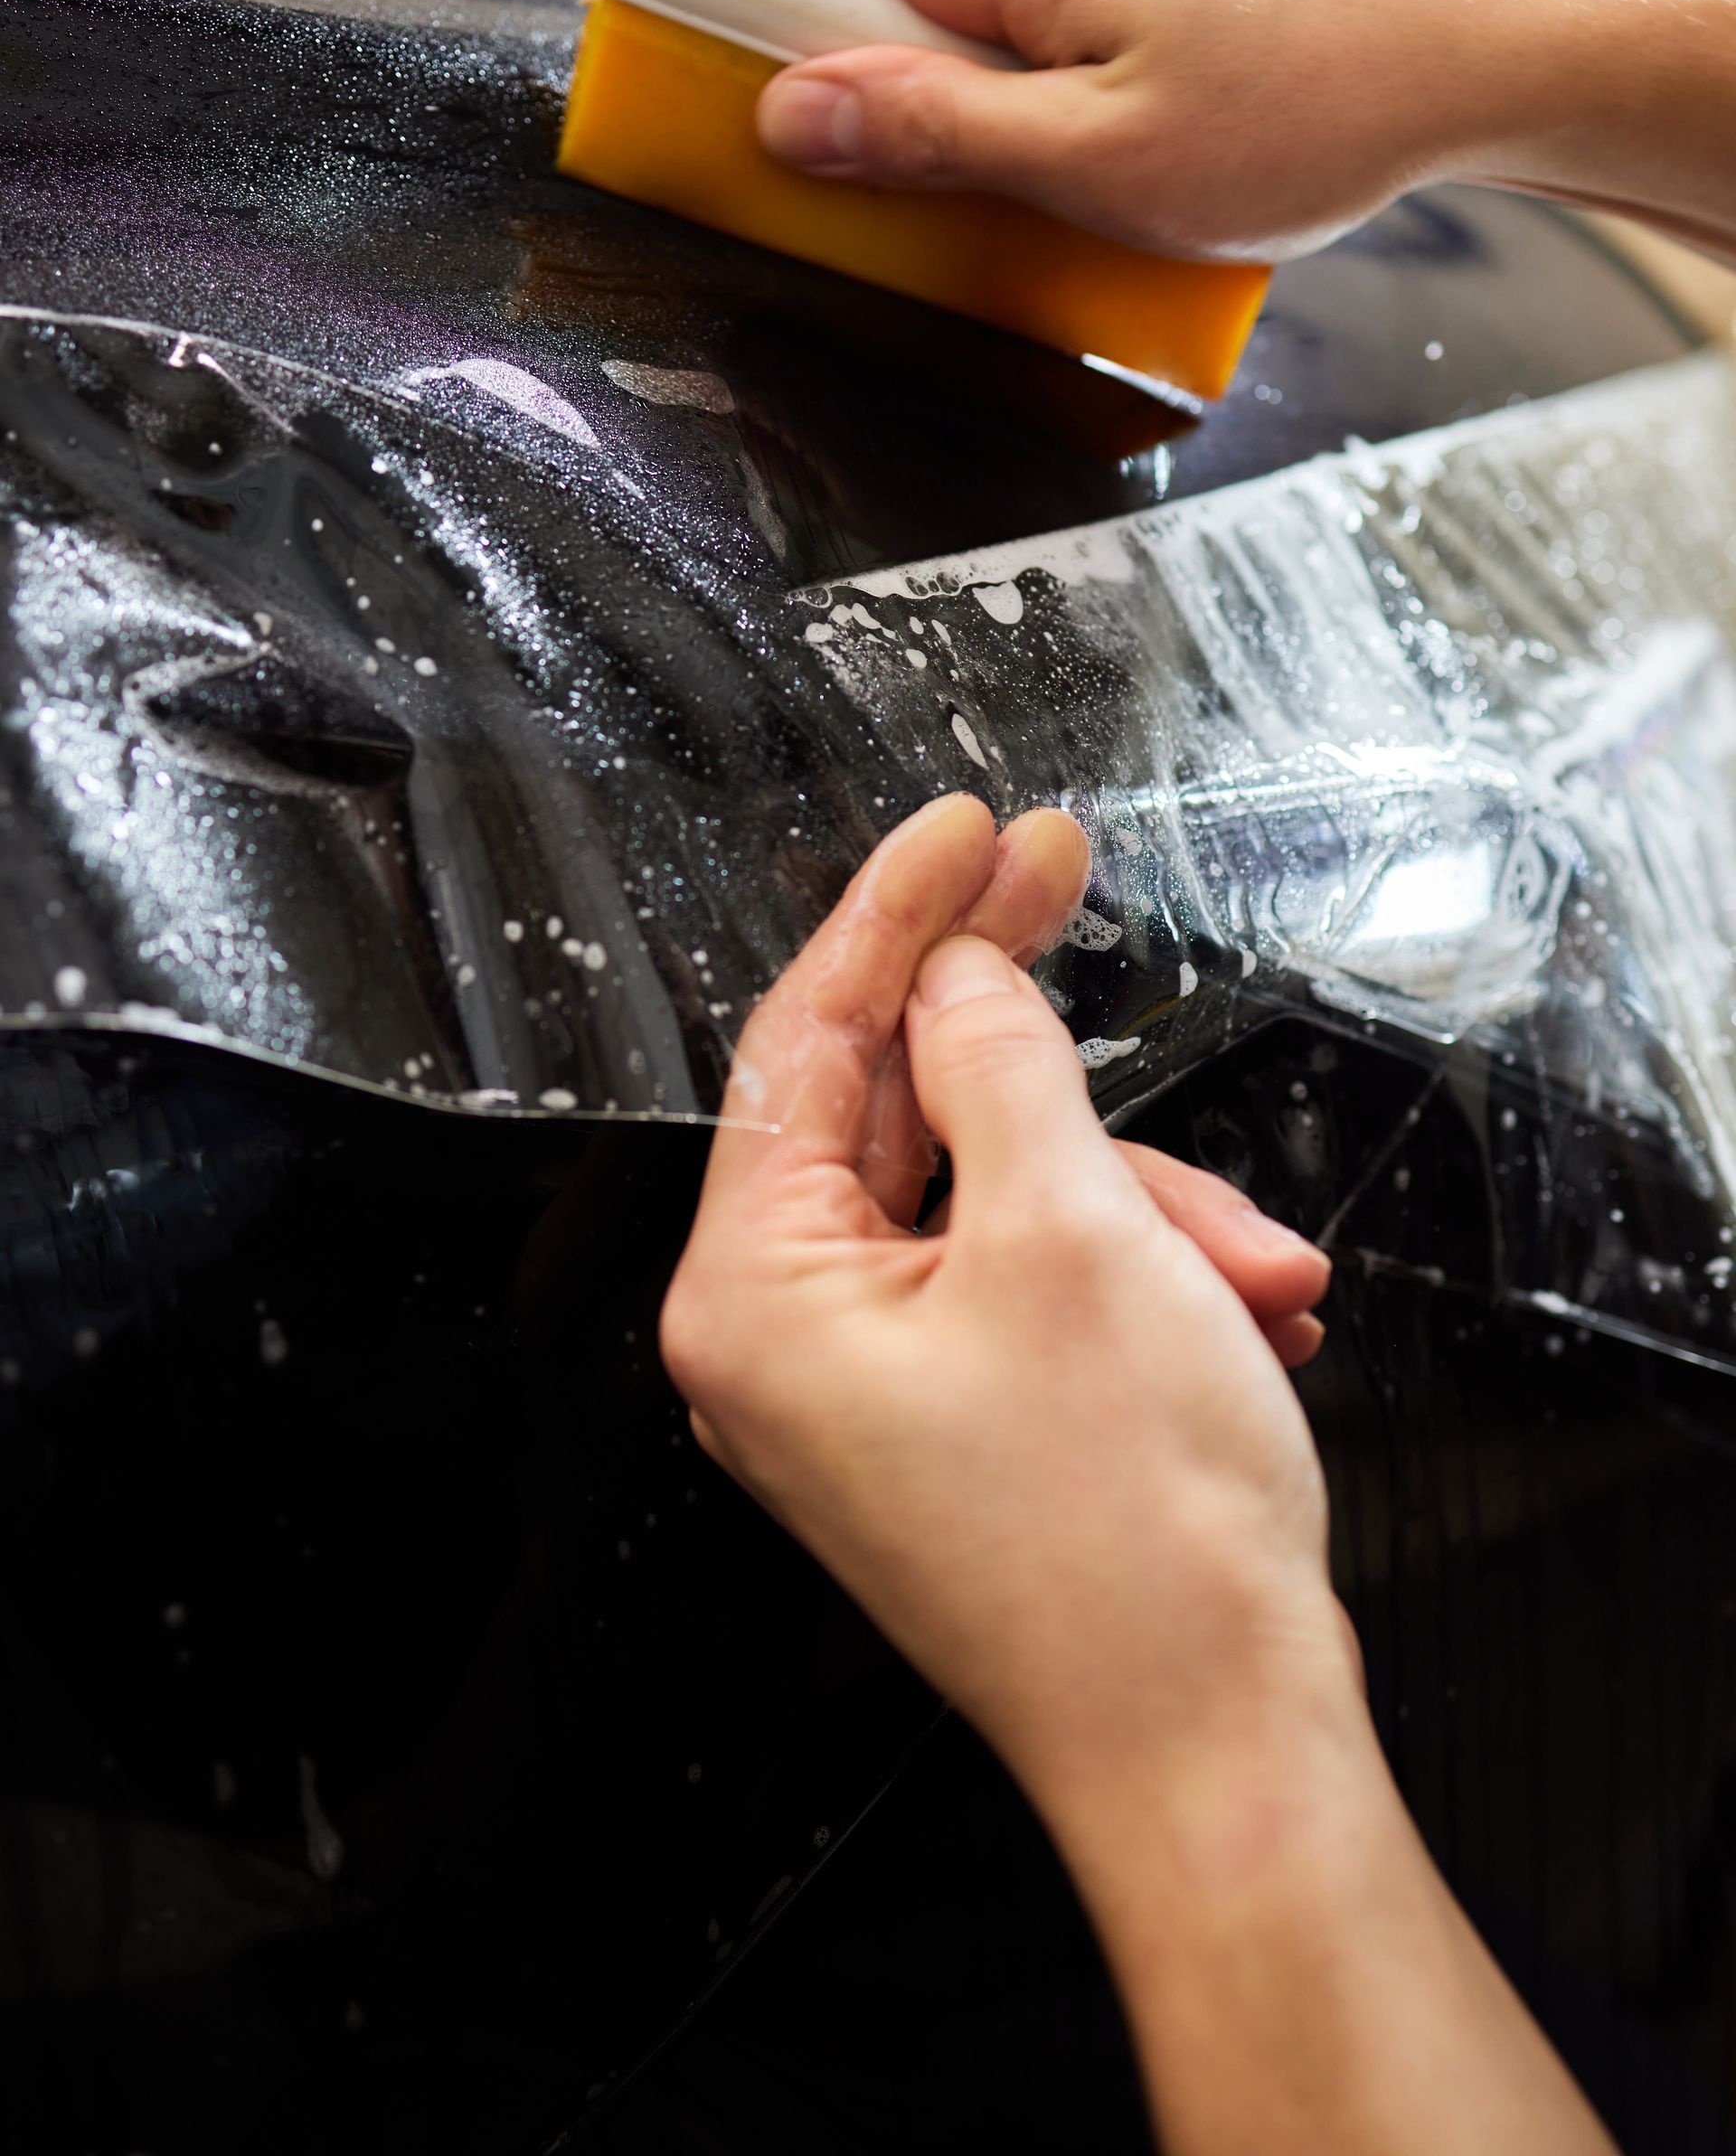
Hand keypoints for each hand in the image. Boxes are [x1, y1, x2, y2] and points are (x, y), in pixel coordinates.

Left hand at [667, 795, 1616, 2155]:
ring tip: (1250, 1270)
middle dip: (1034, 1048)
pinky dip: (1141, 1273)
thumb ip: (999, 1067)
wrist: (1221, 1751)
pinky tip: (1236, 1306)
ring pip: (1000, 1199)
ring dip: (1139, 1203)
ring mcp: (873, 1391)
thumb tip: (956, 973)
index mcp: (757, 1295)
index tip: (961, 825)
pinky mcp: (957, 1425)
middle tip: (1063, 879)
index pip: (806, 1043)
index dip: (893, 913)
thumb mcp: (1071, 1233)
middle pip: (902, 1110)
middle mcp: (788, 1344)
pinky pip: (1035, 1285)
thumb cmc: (1129, 1534)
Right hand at [755, 0, 1735, 268]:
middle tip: (869, 200)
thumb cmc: (1309, 108)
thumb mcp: (1098, 162)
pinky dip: (1002, 97)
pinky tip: (1055, 171)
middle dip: (835, 89)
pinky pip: (1013, 24)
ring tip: (980, 199)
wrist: (1468, 60)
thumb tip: (789, 113)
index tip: (726, 121)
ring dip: (928, 105)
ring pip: (937, 8)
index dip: (739, 28)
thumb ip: (934, 135)